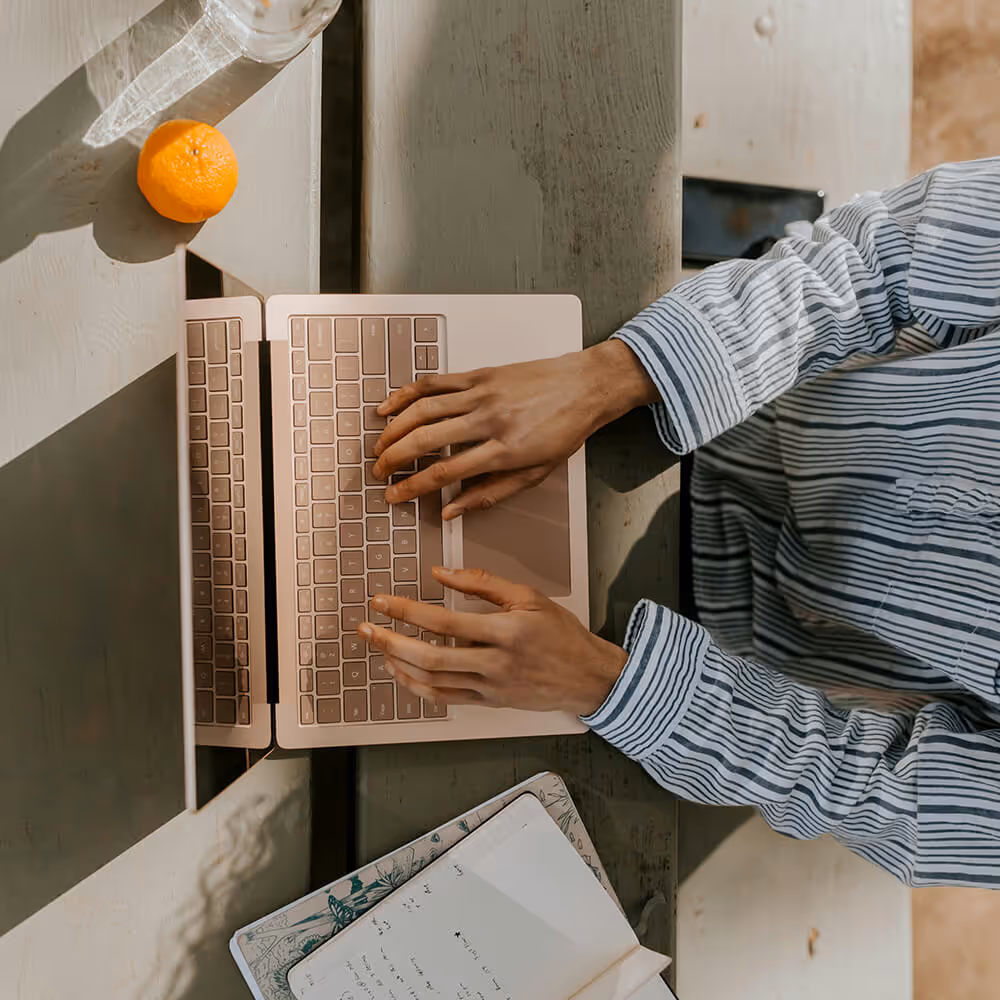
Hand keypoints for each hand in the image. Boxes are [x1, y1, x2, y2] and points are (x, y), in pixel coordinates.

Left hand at [357, 567, 626, 716]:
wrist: (585, 677)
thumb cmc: (559, 633)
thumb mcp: (528, 596)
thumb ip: (483, 583)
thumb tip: (440, 574)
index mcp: (507, 630)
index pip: (445, 622)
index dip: (407, 611)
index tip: (382, 602)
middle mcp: (496, 663)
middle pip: (431, 657)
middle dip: (391, 642)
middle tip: (366, 629)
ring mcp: (491, 687)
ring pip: (434, 682)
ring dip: (400, 665)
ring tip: (379, 648)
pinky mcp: (489, 702)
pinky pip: (445, 698)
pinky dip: (418, 687)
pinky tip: (402, 672)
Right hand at [372, 339, 655, 518]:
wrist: (585, 386)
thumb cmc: (565, 431)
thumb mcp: (536, 474)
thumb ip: (491, 493)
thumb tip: (452, 510)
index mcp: (504, 450)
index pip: (445, 473)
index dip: (413, 488)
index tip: (394, 496)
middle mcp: (489, 420)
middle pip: (426, 441)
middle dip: (394, 459)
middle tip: (379, 473)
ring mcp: (482, 394)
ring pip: (424, 410)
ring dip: (394, 429)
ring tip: (379, 446)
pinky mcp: (479, 374)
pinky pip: (435, 383)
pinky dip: (407, 394)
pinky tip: (390, 406)